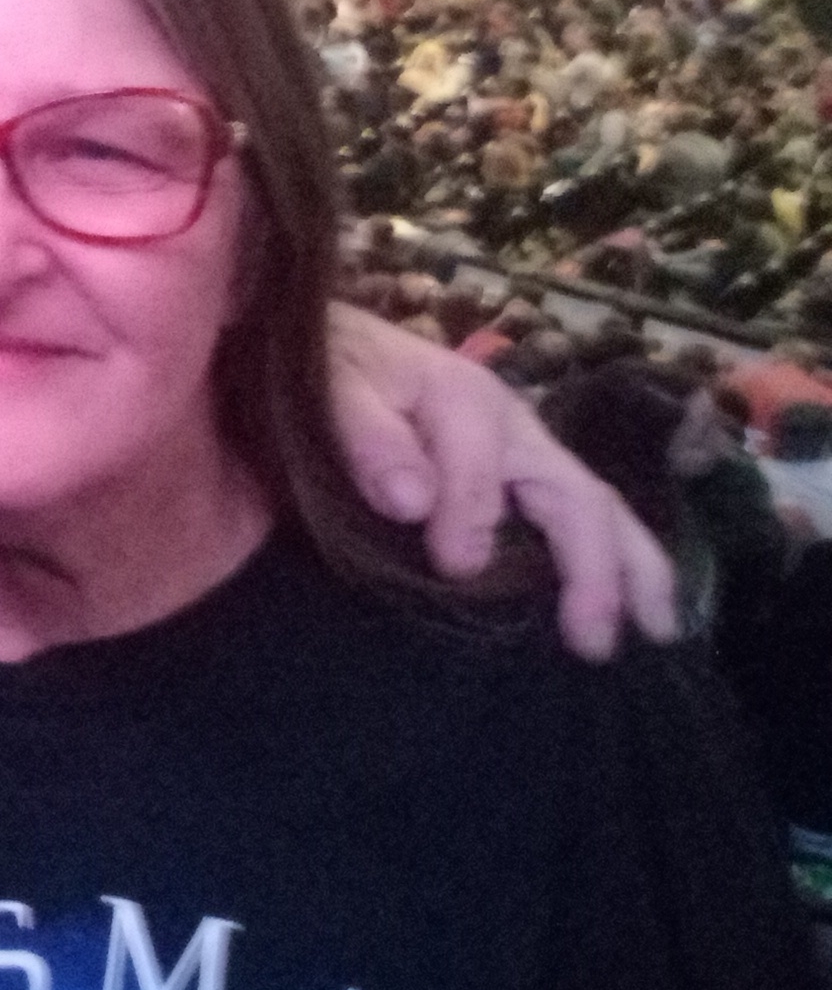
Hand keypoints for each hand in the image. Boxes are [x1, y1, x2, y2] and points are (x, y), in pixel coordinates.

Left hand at [328, 303, 675, 658]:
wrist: (333, 346)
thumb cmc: (332, 369)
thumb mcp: (332, 387)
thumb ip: (367, 438)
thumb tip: (412, 501)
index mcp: (466, 399)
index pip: (484, 468)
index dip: (471, 516)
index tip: (452, 568)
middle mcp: (514, 428)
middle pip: (576, 495)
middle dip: (595, 568)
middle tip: (596, 643)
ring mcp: (526, 454)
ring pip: (596, 509)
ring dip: (632, 569)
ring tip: (658, 631)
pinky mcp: (522, 476)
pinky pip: (577, 518)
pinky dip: (612, 561)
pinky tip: (627, 607)